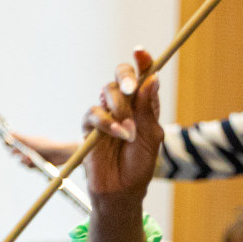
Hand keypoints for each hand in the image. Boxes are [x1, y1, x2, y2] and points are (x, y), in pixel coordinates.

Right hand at [8, 132, 75, 167]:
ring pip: (23, 161)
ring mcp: (34, 157)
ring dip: (24, 161)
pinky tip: (34, 164)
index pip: (15, 142)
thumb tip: (9, 132)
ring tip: (29, 159)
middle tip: (15, 153)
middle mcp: (30, 149)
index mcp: (28, 141)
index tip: (5, 143)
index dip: (9, 143)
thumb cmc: (47, 145)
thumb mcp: (31, 141)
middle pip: (17, 153)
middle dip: (16, 154)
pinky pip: (30, 167)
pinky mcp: (38, 164)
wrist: (61, 154)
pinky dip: (31, 166)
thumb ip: (20, 138)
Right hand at [81, 49, 162, 202]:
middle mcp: (125, 105)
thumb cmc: (140, 165)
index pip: (143, 75)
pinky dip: (107, 122)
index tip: (140, 52)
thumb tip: (152, 78)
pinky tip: (118, 135)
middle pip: (121, 76)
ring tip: (129, 132)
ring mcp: (107, 114)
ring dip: (120, 110)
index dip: (142, 61)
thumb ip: (148, 108)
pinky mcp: (90, 126)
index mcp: (144, 104)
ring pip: (107, 92)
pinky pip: (94, 113)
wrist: (122, 190)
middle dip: (126, 77)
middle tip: (130, 89)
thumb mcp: (151, 136)